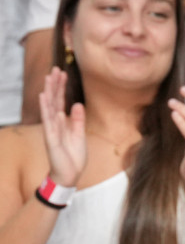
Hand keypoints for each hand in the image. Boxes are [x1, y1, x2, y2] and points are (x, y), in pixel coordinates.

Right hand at [37, 67, 86, 187]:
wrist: (69, 175)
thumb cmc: (73, 156)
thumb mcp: (79, 134)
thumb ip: (77, 119)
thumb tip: (77, 104)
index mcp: (62, 122)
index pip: (61, 101)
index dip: (61, 87)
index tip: (62, 72)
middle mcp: (55, 124)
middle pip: (54, 100)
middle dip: (55, 85)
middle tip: (55, 68)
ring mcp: (52, 130)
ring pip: (50, 108)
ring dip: (49, 93)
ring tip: (49, 79)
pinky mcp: (51, 139)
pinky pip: (49, 123)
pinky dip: (48, 111)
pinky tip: (47, 100)